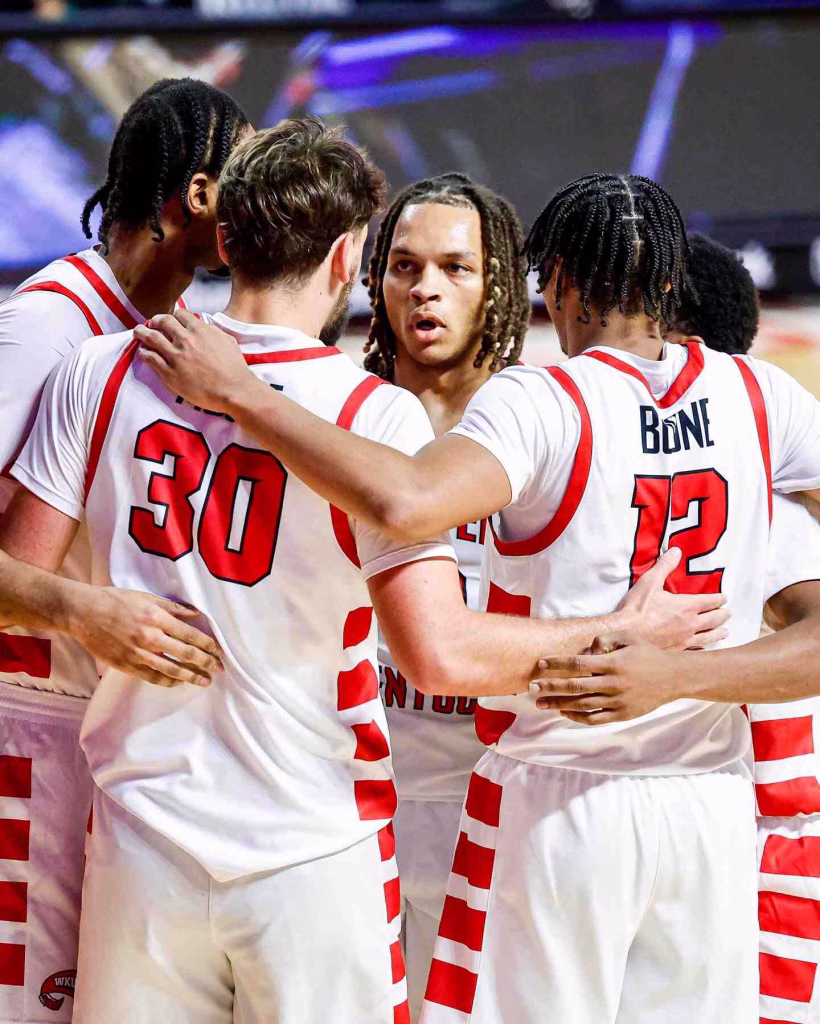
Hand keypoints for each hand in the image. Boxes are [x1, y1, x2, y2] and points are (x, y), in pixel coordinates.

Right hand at [66, 586, 223, 687]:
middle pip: (186, 654)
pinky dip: (168, 682)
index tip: (219, 652)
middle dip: (206, 663)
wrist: (82, 613)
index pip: (190, 635)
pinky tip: (179, 683)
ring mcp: (138, 653)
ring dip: (191, 677)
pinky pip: (152, 677)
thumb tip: (196, 614)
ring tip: (204, 682)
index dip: (208, 645)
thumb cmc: (114, 600)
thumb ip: (173, 607)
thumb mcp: (146, 597)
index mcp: (157, 618)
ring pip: (172, 670)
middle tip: (219, 670)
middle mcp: (150, 637)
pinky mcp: (126, 665)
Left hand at [135, 310, 256, 413]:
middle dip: (155, 321)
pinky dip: (144, 352)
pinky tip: (143, 352)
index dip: (174, 316)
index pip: (180, 314)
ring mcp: (175, 355)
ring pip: (151, 337)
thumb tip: (205, 327)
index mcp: (200, 330)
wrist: (232, 390)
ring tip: (137, 332)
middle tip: (151, 324)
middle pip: (162, 321)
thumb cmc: (235, 368)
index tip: (171, 320)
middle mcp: (185, 339)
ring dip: (142, 333)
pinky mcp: (169, 372)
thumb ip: (213, 331)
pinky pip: (150, 358)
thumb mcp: (228, 341)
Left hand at [529, 633, 681, 724]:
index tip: (540, 664)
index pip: (578, 663)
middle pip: (574, 686)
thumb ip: (604, 639)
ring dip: (558, 704)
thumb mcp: (628, 638)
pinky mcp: (622, 715)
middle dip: (550, 686)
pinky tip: (563, 711)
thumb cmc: (647, 654)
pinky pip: (595, 719)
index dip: (557, 663)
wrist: (674, 678)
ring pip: (581, 705)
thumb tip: (585, 649)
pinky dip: (577, 717)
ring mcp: (618, 702)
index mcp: (613, 663)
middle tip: (531, 687)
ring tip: (540, 702)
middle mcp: (613, 684)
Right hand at [618, 548, 729, 649]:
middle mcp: (690, 624)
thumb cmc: (637, 608)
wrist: (624, 634)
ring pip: (708, 637)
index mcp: (686, 606)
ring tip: (725, 632)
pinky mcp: (676, 651)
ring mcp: (684, 639)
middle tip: (728, 613)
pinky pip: (695, 650)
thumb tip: (676, 551)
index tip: (724, 598)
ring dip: (718, 633)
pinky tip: (705, 649)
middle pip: (713, 619)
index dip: (719, 599)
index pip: (710, 601)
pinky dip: (703, 649)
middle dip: (722, 615)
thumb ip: (664, 565)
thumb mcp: (650, 581)